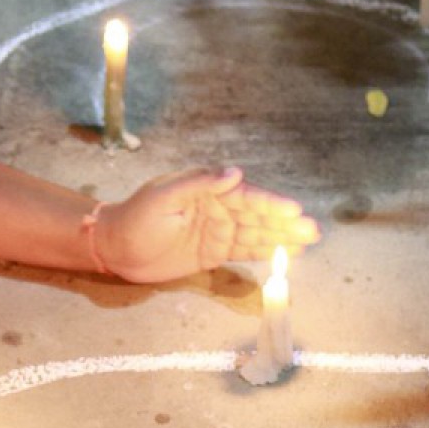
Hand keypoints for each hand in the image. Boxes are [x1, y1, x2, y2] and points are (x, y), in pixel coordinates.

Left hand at [95, 168, 319, 284]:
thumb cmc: (135, 219)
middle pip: (257, 215)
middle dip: (285, 223)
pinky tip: (287, 254)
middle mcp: (217, 208)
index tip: (293, 211)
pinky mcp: (213, 252)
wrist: (114, 248)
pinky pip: (244, 251)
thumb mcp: (163, 197)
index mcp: (206, 190)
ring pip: (255, 234)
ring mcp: (217, 231)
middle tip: (313, 230)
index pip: (245, 196)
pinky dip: (265, 252)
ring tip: (308, 241)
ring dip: (281, 238)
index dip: (270, 204)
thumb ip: (199, 184)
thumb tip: (235, 173)